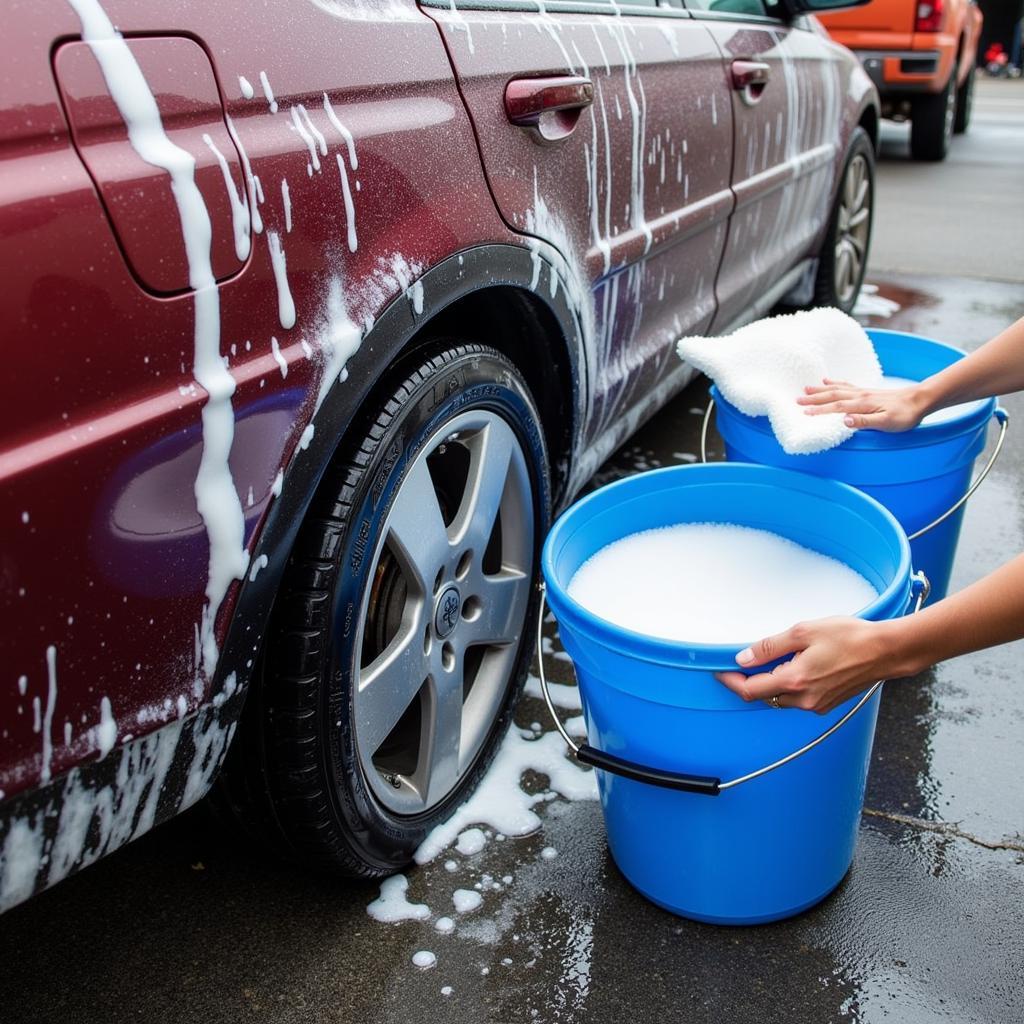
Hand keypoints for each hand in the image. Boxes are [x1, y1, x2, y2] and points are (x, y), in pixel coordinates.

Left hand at [716, 616, 897, 713]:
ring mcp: (818, 704)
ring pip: (781, 699)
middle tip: (745, 661)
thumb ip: (770, 647)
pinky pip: (798, 699)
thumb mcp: (803, 632)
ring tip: (775, 660)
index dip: (731, 681)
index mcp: (795, 681)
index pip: (750, 689)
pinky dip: (789, 686)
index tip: (720, 671)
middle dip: (750, 681)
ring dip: (771, 683)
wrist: (886, 651)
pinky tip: (795, 667)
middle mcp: (805, 699)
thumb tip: (744, 658)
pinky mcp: (827, 704)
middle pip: (764, 696)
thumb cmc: (850, 637)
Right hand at [796, 378, 926, 431]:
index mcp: (862, 404)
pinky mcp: (867, 391)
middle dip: (814, 398)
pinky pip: (845, 385)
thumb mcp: (887, 422)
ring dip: (820, 390)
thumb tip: (845, 421)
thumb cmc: (905, 414)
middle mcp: (860, 395)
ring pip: (837, 389)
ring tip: (806, 388)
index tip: (803, 413)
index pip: (836, 407)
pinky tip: (828, 382)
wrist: (920, 399)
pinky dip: (834, 383)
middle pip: (832, 396)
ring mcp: (863, 392)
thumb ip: (865, 421)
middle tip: (796, 400)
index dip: (819, 410)